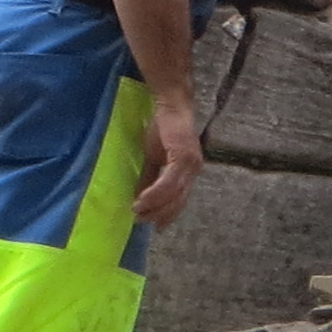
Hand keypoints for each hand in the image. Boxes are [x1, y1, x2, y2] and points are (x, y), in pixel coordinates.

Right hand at [132, 95, 207, 228]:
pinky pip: (169, 182)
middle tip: (140, 221)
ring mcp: (190, 164)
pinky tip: (143, 200)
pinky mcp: (183, 156)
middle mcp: (194, 170)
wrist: (170, 105)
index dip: (168, 214)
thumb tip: (139, 198)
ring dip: (155, 207)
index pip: (181, 200)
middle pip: (179, 201)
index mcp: (189, 172)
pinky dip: (156, 193)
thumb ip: (150, 178)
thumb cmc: (163, 129)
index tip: (154, 226)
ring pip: (174, 194)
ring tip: (138, 213)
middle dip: (160, 214)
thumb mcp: (154, 158)